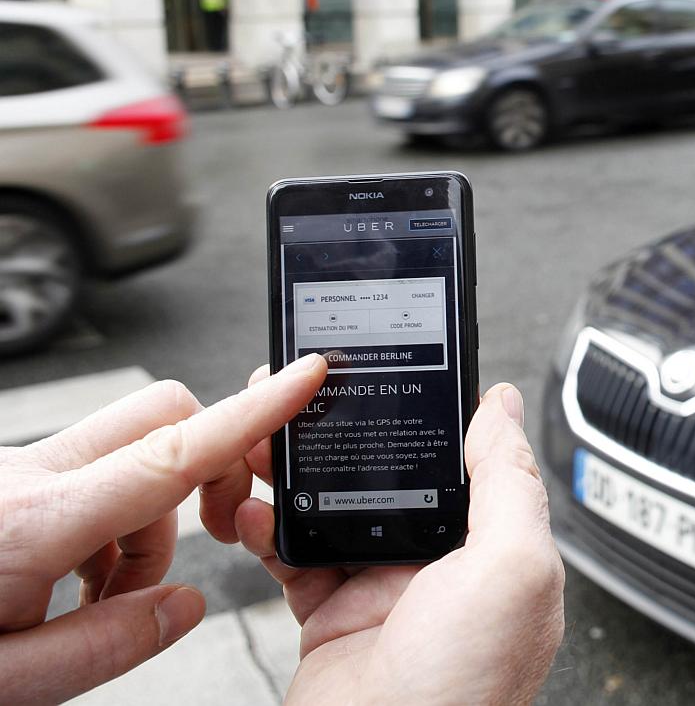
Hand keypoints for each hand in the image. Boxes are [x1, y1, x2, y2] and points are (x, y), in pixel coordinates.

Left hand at [0, 354, 328, 703]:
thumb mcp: (9, 685)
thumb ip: (110, 644)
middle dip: (201, 472)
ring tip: (95, 603)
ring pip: (126, 455)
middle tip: (184, 550)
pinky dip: (103, 530)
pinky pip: (86, 479)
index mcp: (33, 525)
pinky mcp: (1, 483)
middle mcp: (25, 479)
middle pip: (160, 415)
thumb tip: (186, 606)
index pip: (172, 451)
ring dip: (144, 522)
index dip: (254, 410)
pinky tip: (63, 593)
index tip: (308, 375)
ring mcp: (10, 473)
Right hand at [231, 375, 564, 704]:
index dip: (430, 418)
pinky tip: (254, 507)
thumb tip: (507, 407)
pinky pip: (295, 557)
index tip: (392, 374)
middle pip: (394, 478)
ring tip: (269, 440)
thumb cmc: (464, 689)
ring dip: (300, 472)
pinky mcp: (332, 619)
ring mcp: (385, 594)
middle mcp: (444, 571)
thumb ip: (510, 483)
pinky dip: (268, 529)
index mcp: (498, 552)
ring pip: (338, 509)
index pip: (467, 463)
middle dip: (351, 437)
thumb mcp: (513, 569)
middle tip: (310, 399)